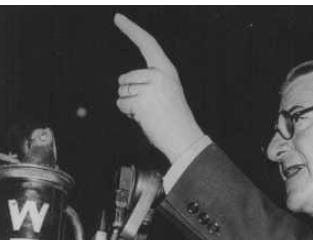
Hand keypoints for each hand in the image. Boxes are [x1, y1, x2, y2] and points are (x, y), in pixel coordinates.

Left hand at [114, 13, 203, 162]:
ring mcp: (149, 87)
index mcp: (167, 70)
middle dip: (130, 93)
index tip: (117, 18)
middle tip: (150, 107)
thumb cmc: (175, 119)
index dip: (131, 30)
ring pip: (121, 92)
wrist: (184, 137)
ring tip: (149, 113)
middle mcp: (158, 75)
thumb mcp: (167, 92)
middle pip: (125, 78)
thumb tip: (123, 84)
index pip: (147, 44)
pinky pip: (121, 104)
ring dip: (129, 105)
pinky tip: (144, 118)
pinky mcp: (140, 101)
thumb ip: (150, 82)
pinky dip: (128, 113)